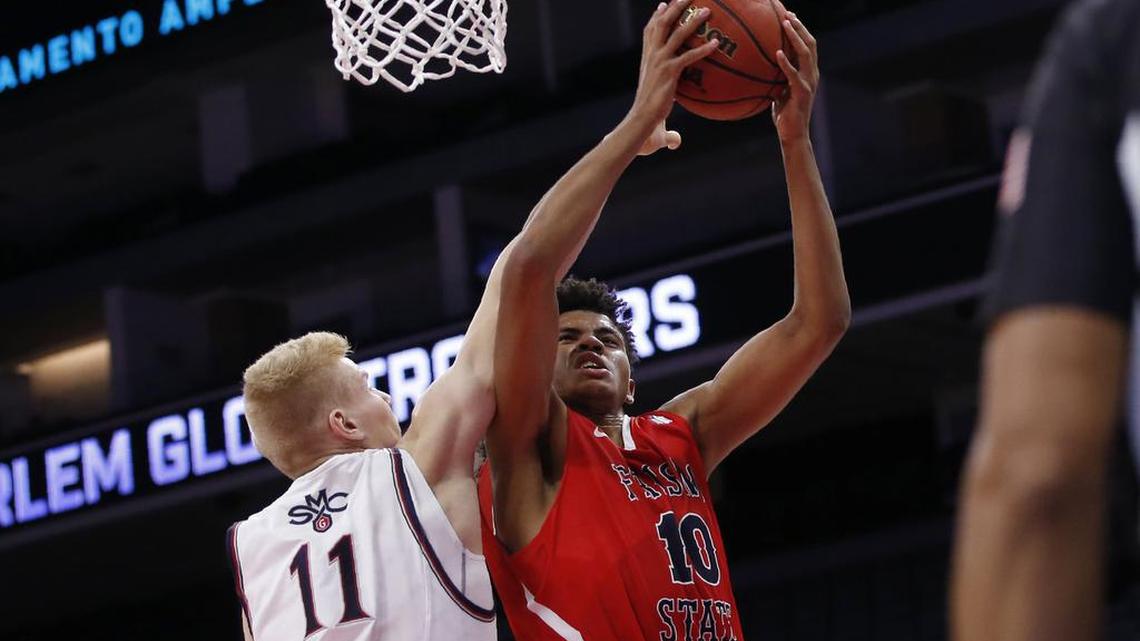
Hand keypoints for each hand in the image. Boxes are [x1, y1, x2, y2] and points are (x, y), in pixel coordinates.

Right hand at [628, 0, 720, 155]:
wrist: (639, 127)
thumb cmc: (645, 128)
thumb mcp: (658, 123)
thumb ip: (670, 131)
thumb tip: (676, 143)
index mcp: (646, 62)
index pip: (649, 33)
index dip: (656, 17)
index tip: (664, 5)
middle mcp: (651, 58)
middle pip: (662, 24)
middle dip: (674, 8)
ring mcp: (659, 64)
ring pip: (676, 34)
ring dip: (692, 19)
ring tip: (708, 10)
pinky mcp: (669, 73)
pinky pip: (689, 57)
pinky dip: (703, 49)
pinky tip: (716, 44)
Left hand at [771, 7, 819, 143]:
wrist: (793, 134)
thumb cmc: (784, 115)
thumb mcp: (778, 91)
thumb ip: (775, 78)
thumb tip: (759, 67)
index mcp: (808, 72)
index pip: (807, 45)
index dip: (800, 30)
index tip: (788, 16)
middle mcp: (812, 74)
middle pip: (810, 43)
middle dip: (799, 27)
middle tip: (787, 14)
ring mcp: (809, 82)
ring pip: (806, 53)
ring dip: (796, 36)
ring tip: (786, 24)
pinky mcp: (802, 92)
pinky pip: (794, 73)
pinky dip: (786, 62)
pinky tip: (778, 52)